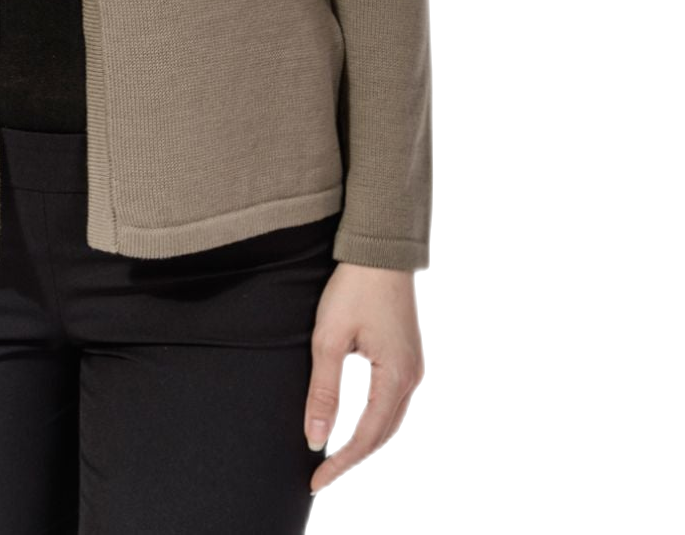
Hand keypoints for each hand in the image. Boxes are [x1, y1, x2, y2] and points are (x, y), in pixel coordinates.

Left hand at [303, 262, 426, 494]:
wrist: (381, 249)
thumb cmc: (354, 286)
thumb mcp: (329, 338)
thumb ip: (324, 391)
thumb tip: (315, 437)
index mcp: (396, 376)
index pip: (367, 437)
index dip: (341, 464)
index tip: (316, 481)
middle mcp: (413, 376)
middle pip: (383, 435)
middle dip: (352, 459)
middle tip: (321, 475)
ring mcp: (415, 367)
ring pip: (391, 422)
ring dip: (365, 442)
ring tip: (334, 457)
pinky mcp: (409, 357)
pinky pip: (394, 403)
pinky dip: (374, 422)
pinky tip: (356, 425)